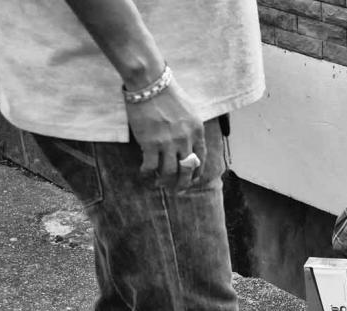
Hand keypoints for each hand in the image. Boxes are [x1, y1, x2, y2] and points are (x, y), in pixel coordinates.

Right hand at [125, 76, 204, 191]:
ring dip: (165, 181)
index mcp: (197, 132)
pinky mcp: (150, 143)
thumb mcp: (191, 111)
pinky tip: (145, 174)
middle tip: (178, 190)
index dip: (197, 173)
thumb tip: (188, 144)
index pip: (201, 160)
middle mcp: (185, 140)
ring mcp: (168, 143)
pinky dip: (147, 173)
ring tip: (161, 185)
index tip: (194, 179)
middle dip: (183, 183)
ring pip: (169, 172)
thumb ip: (191, 129)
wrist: (151, 83)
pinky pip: (150, 166)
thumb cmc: (169, 94)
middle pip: (187, 170)